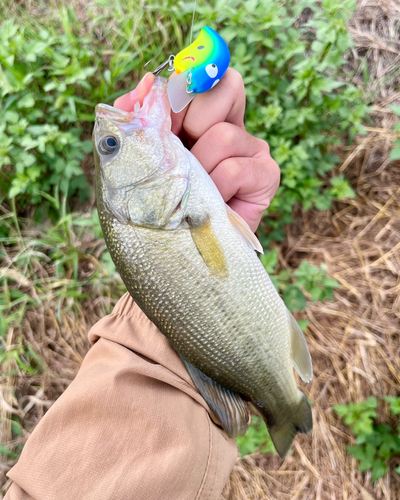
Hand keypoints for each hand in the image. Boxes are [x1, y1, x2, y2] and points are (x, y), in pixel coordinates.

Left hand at [114, 69, 279, 231]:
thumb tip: (146, 82)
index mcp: (204, 115)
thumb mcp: (137, 153)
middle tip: (180, 158)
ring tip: (193, 190)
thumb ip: (137, 116)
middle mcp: (233, 124)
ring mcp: (253, 148)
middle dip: (190, 124)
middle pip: (223, 89)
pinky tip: (212, 202)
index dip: (180, 94)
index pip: (204, 76)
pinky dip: (214, 188)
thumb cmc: (158, 199)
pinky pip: (234, 168)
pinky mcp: (267, 174)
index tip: (163, 124)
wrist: (178, 244)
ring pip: (223, 135)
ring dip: (196, 168)